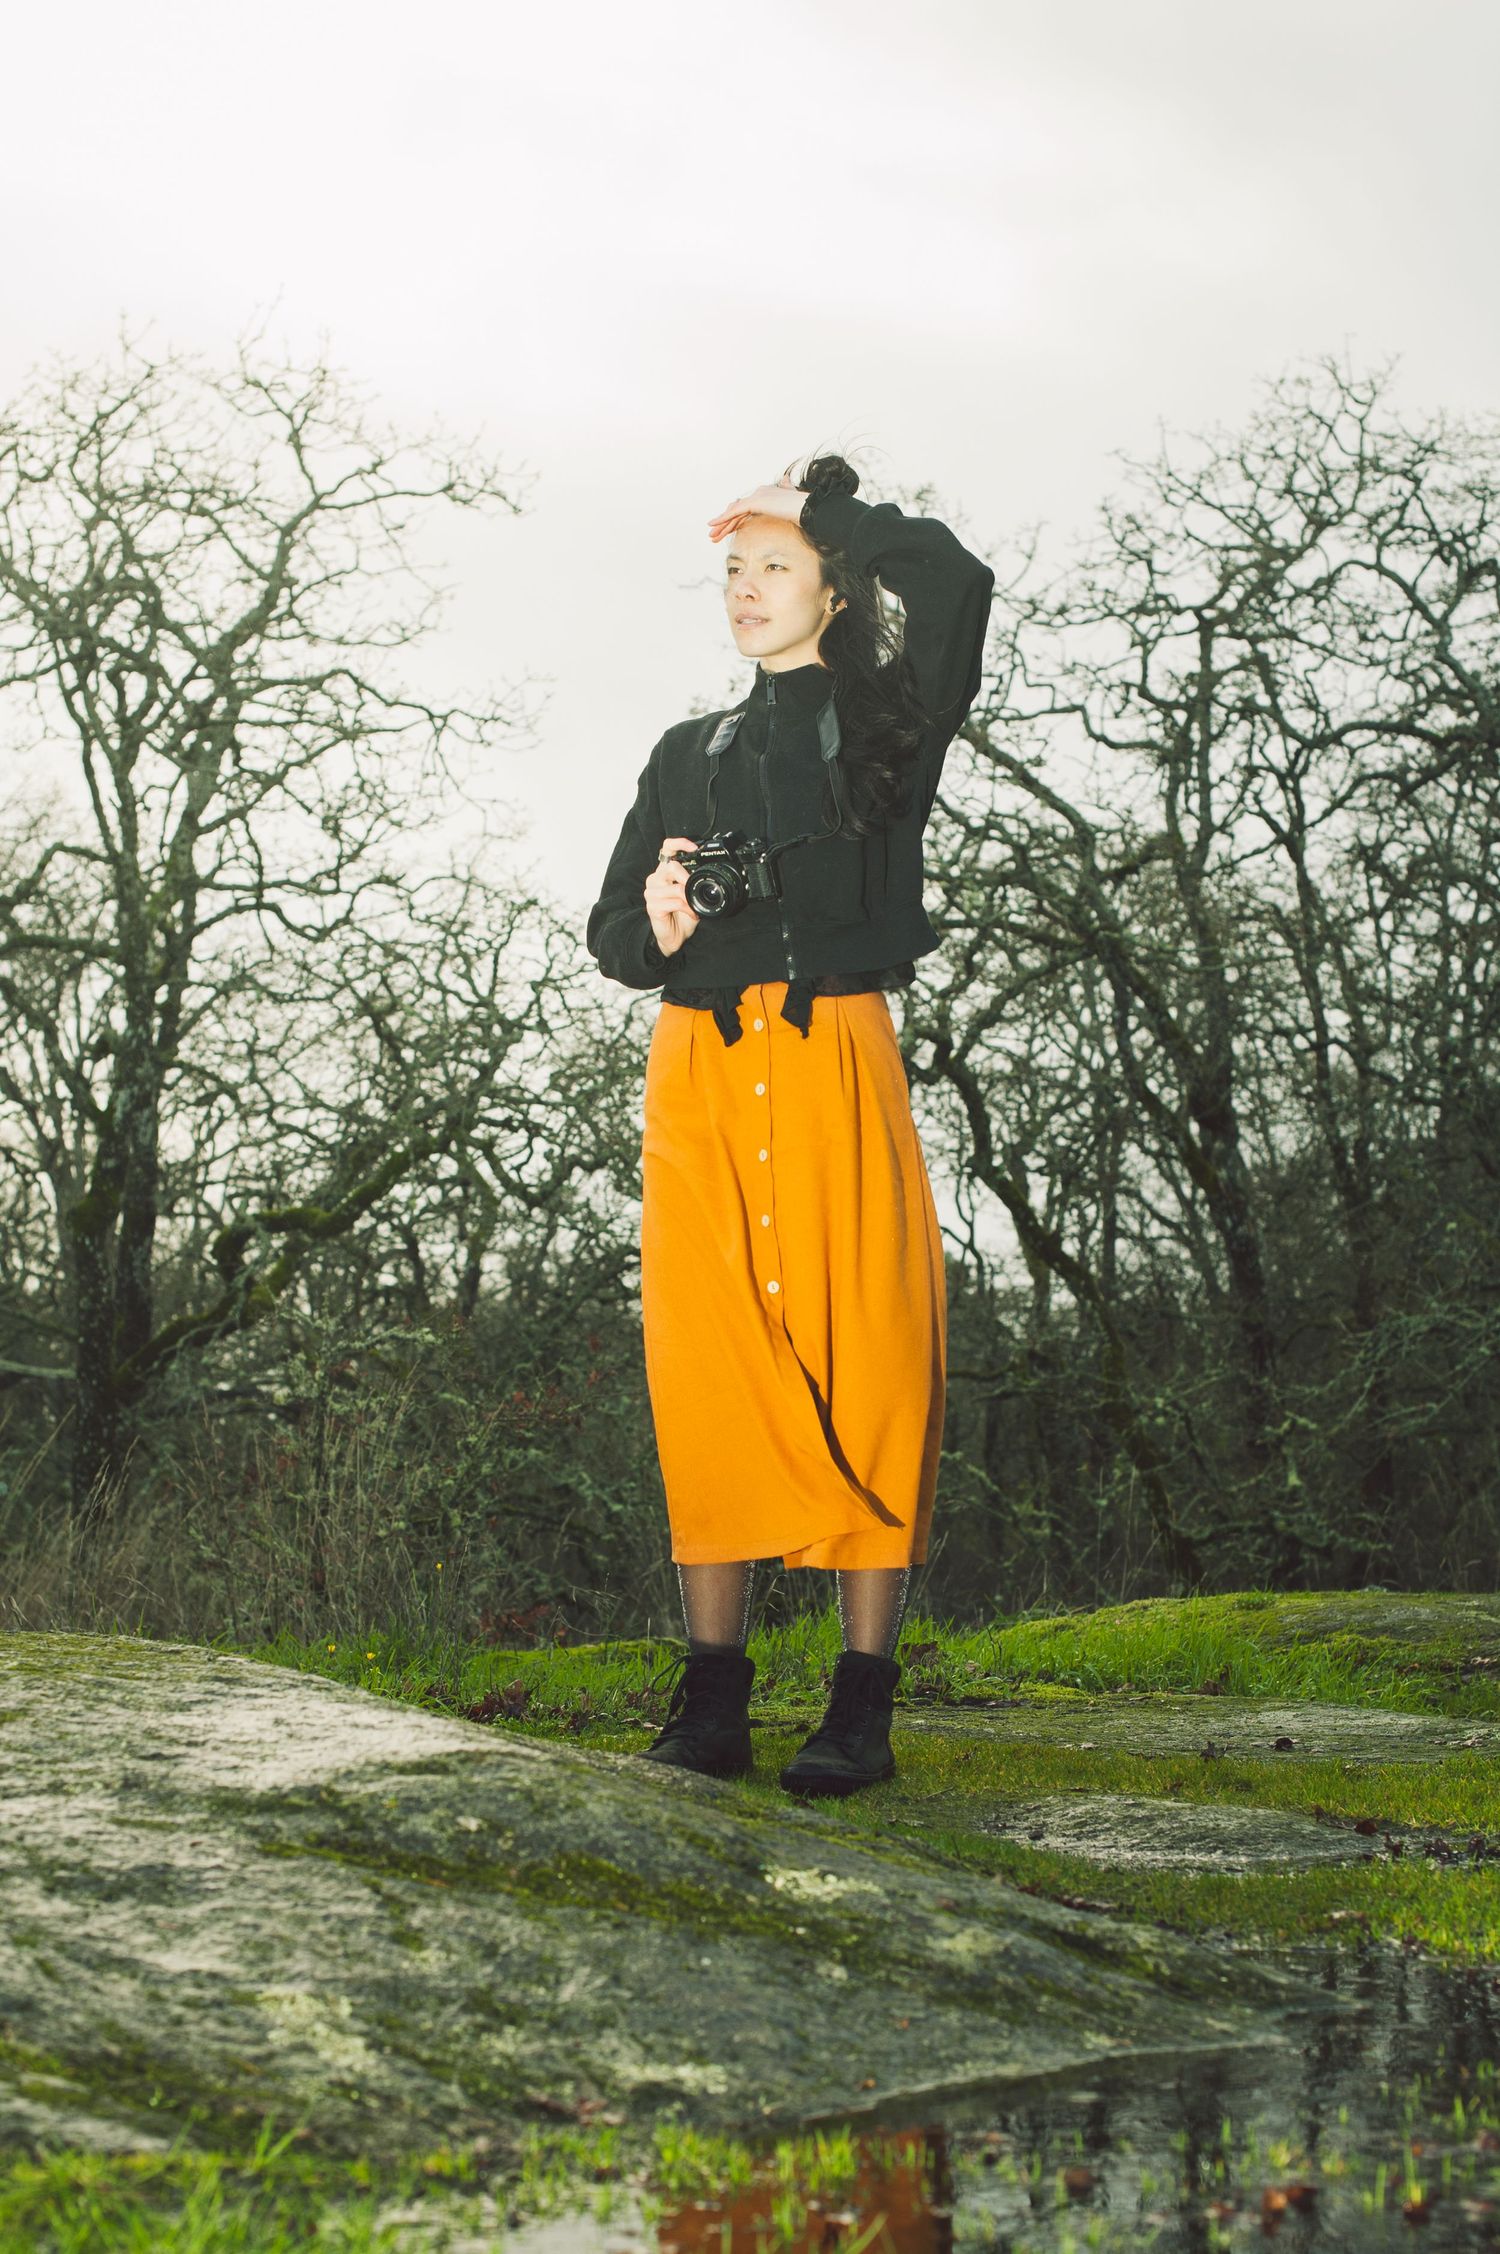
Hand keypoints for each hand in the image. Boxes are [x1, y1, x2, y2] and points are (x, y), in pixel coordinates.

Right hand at [644, 838, 701, 955]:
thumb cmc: (682, 915)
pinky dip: (688, 909)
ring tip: (695, 906)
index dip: (680, 843)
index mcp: (664, 872)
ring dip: (690, 898)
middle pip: (671, 866)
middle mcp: (655, 879)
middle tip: (696, 888)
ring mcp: (652, 893)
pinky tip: (691, 914)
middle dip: (688, 877)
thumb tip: (708, 871)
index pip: (667, 848)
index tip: (694, 848)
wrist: (674, 936)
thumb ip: (694, 881)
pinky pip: (676, 903)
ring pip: (676, 888)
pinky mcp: (653, 906)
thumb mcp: (690, 894)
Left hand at [707, 468, 805, 544]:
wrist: (808, 509)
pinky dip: (723, 518)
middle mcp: (760, 493)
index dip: (735, 521)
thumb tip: (791, 502)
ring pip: (734, 512)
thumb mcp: (793, 511)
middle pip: (738, 510)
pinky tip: (713, 525)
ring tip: (711, 536)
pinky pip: (735, 512)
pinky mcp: (755, 502)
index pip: (746, 509)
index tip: (728, 532)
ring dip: (721, 524)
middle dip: (725, 524)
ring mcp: (757, 496)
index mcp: (767, 495)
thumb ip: (787, 507)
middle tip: (714, 535)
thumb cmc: (805, 513)